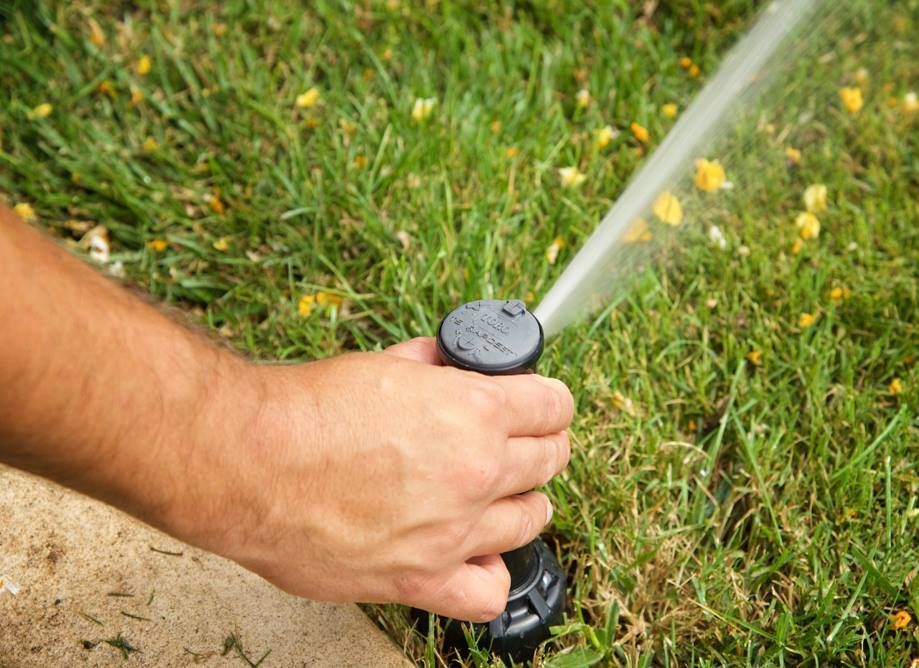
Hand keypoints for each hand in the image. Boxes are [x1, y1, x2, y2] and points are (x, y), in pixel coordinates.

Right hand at [185, 337, 572, 621]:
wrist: (248, 463)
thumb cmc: (306, 413)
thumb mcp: (386, 365)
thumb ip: (435, 368)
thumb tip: (452, 365)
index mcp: (474, 412)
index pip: (553, 405)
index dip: (551, 401)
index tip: (543, 406)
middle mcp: (476, 472)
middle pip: (550, 460)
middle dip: (542, 444)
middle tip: (522, 443)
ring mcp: (454, 532)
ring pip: (531, 520)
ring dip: (523, 502)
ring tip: (500, 494)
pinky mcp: (421, 579)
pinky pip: (487, 592)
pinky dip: (490, 572)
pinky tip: (474, 553)